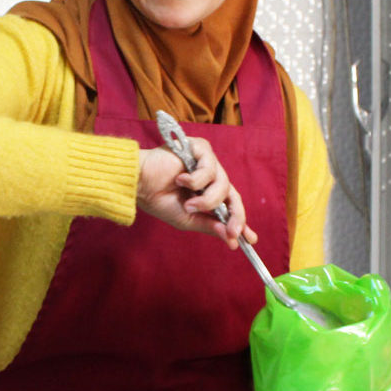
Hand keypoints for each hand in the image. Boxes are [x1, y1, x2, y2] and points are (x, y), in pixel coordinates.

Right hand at [136, 137, 255, 248]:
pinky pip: (210, 169)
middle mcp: (210, 176)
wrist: (139, 184)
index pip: (231, 206)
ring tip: (188, 204)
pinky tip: (180, 180)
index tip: (250, 240)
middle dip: (236, 215)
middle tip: (232, 231)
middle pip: (233, 195)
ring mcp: (206, 162)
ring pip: (223, 184)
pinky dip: (196, 180)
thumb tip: (233, 241)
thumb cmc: (159, 200)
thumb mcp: (188, 219)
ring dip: (207, 200)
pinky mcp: (200, 149)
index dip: (241, 222)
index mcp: (207, 192)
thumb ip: (210, 226)